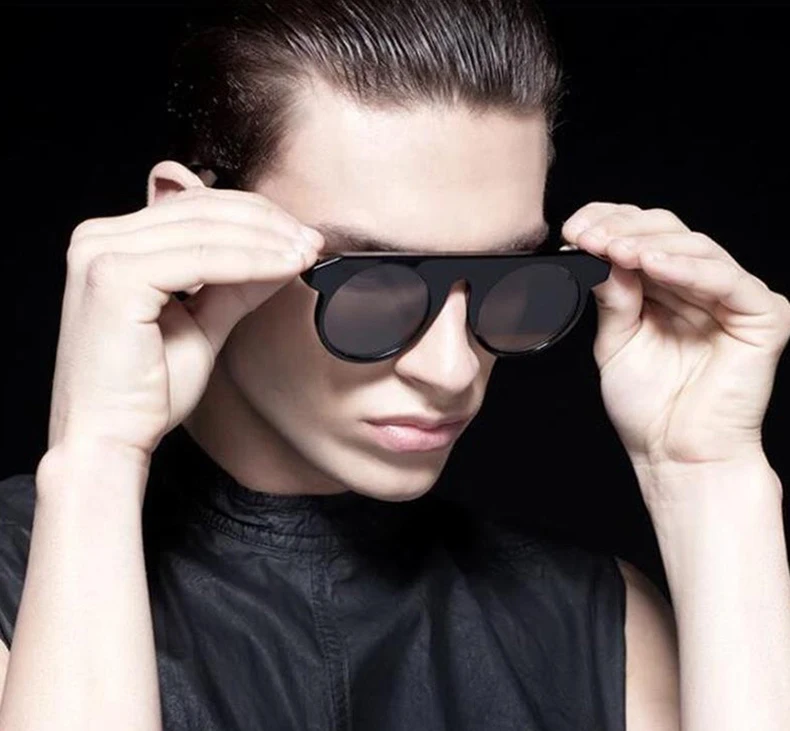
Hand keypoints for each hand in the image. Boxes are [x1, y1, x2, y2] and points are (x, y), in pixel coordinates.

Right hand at [47, 163, 323, 468]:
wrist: (109, 438)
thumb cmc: (148, 391)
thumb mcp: (202, 324)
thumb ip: (235, 285)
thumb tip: (284, 253)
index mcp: (111, 243)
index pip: (195, 208)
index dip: (256, 217)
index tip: (302, 237)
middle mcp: (98, 238)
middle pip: (202, 211)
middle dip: (268, 225)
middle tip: (313, 242)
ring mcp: (100, 254)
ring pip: (206, 232)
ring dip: (267, 241)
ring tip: (306, 254)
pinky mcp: (113, 278)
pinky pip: (201, 260)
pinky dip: (251, 262)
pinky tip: (286, 267)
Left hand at [562, 203, 789, 476]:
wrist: (673, 454)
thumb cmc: (648, 406)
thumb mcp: (615, 341)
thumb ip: (613, 297)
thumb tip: (598, 252)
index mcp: (666, 288)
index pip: (641, 236)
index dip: (608, 224)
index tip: (571, 229)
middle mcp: (700, 286)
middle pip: (667, 232)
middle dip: (622, 230)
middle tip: (586, 236)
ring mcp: (733, 298)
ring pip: (696, 247)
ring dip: (648, 244)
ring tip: (613, 248)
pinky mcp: (763, 316)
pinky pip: (726, 280)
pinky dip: (687, 268)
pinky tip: (652, 264)